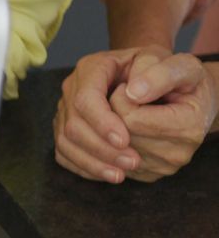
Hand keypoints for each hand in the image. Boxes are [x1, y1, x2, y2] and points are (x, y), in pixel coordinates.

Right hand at [52, 47, 171, 182]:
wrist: (147, 76)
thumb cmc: (160, 71)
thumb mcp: (172, 63)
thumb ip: (161, 73)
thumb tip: (136, 95)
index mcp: (93, 67)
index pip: (86, 99)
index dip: (103, 123)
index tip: (125, 141)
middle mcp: (73, 88)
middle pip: (73, 126)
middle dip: (101, 148)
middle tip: (132, 162)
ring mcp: (65, 110)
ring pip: (65, 143)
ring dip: (93, 162)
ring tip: (121, 174)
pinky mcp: (65, 130)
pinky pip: (65, 155)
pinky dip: (85, 168)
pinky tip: (109, 174)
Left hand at [109, 56, 218, 181]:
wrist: (195, 105)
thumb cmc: (188, 83)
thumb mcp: (183, 67)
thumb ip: (160, 74)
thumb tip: (132, 92)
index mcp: (188, 128)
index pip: (130, 119)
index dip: (119, 98)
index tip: (126, 86)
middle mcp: (175, 156)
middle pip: (117, 139)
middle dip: (111, 114)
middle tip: (123, 98)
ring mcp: (159, 170)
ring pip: (110, 152)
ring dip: (108, 129)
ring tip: (126, 112)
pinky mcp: (144, 176)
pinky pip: (109, 163)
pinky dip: (106, 144)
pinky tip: (120, 129)